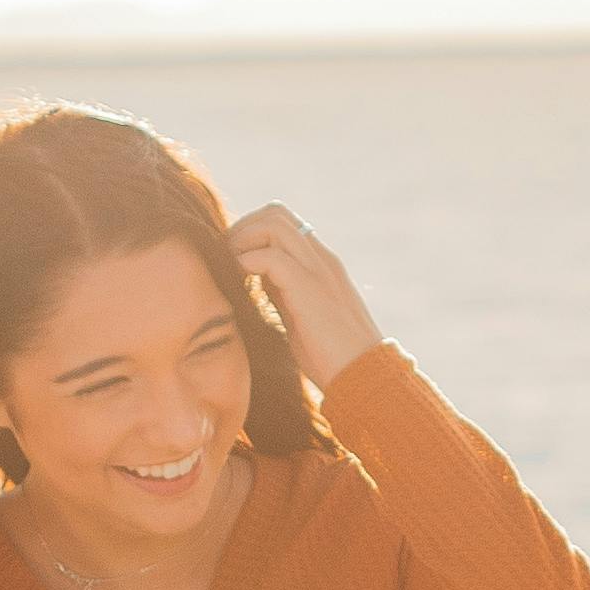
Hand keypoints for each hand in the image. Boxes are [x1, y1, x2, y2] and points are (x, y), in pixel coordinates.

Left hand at [224, 205, 383, 382]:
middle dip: (241, 229)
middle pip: (275, 212)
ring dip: (242, 240)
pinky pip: (270, 257)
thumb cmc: (331, 357)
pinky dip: (247, 263)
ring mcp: (318, 270)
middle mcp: (320, 258)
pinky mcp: (310, 288)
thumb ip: (280, 291)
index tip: (233, 259)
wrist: (364, 377)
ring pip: (273, 223)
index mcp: (320, 264)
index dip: (251, 232)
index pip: (282, 222)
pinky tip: (241, 284)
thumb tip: (252, 278)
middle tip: (225, 260)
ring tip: (231, 269)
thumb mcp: (299, 314)